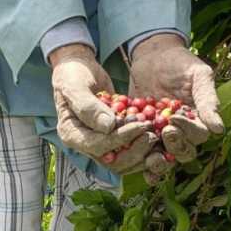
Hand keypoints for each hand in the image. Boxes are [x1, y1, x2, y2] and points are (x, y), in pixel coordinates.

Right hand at [51, 44, 155, 174]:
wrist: (78, 69)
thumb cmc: (73, 75)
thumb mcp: (75, 86)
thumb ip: (88, 107)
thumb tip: (108, 126)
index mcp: (71, 134)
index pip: (98, 146)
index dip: (121, 138)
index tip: (140, 125)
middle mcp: (86, 144)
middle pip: (113, 161)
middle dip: (136, 150)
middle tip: (153, 135)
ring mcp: (101, 143)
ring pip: (125, 160)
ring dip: (143, 152)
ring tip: (158, 136)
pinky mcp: (115, 138)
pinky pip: (131, 148)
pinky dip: (145, 145)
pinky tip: (159, 135)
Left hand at [130, 34, 223, 162]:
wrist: (152, 55)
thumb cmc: (180, 62)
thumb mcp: (198, 75)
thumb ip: (208, 100)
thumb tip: (218, 129)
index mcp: (198, 120)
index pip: (198, 135)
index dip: (188, 131)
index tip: (174, 118)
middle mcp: (181, 132)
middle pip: (182, 151)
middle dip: (174, 146)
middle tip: (164, 132)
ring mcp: (160, 134)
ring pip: (162, 157)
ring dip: (156, 162)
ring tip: (149, 159)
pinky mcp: (140, 132)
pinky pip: (140, 150)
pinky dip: (136, 158)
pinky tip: (129, 158)